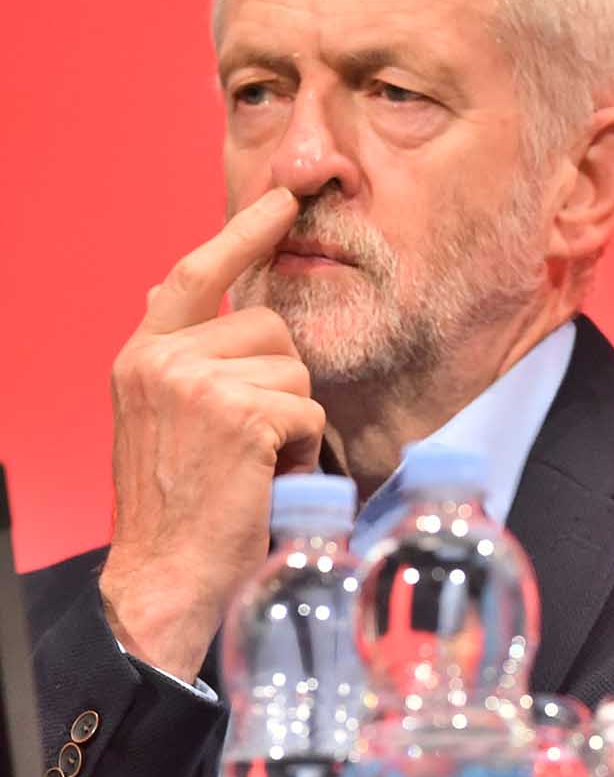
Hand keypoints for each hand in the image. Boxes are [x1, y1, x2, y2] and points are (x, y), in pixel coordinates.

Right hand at [99, 188, 326, 681]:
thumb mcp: (169, 418)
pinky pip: (308, 409)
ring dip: (293, 418)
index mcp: (142, 356)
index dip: (243, 233)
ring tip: (254, 462)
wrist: (165, 576)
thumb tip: (206, 307)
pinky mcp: (237, 412)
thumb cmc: (182, 506)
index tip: (283, 200)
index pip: (194, 274)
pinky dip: (303, 448)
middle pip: (270, 328)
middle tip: (251, 441)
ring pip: (295, 368)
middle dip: (282, 382)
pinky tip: (266, 477)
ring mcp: (196, 382)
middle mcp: (160, 359)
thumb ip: (191, 364)